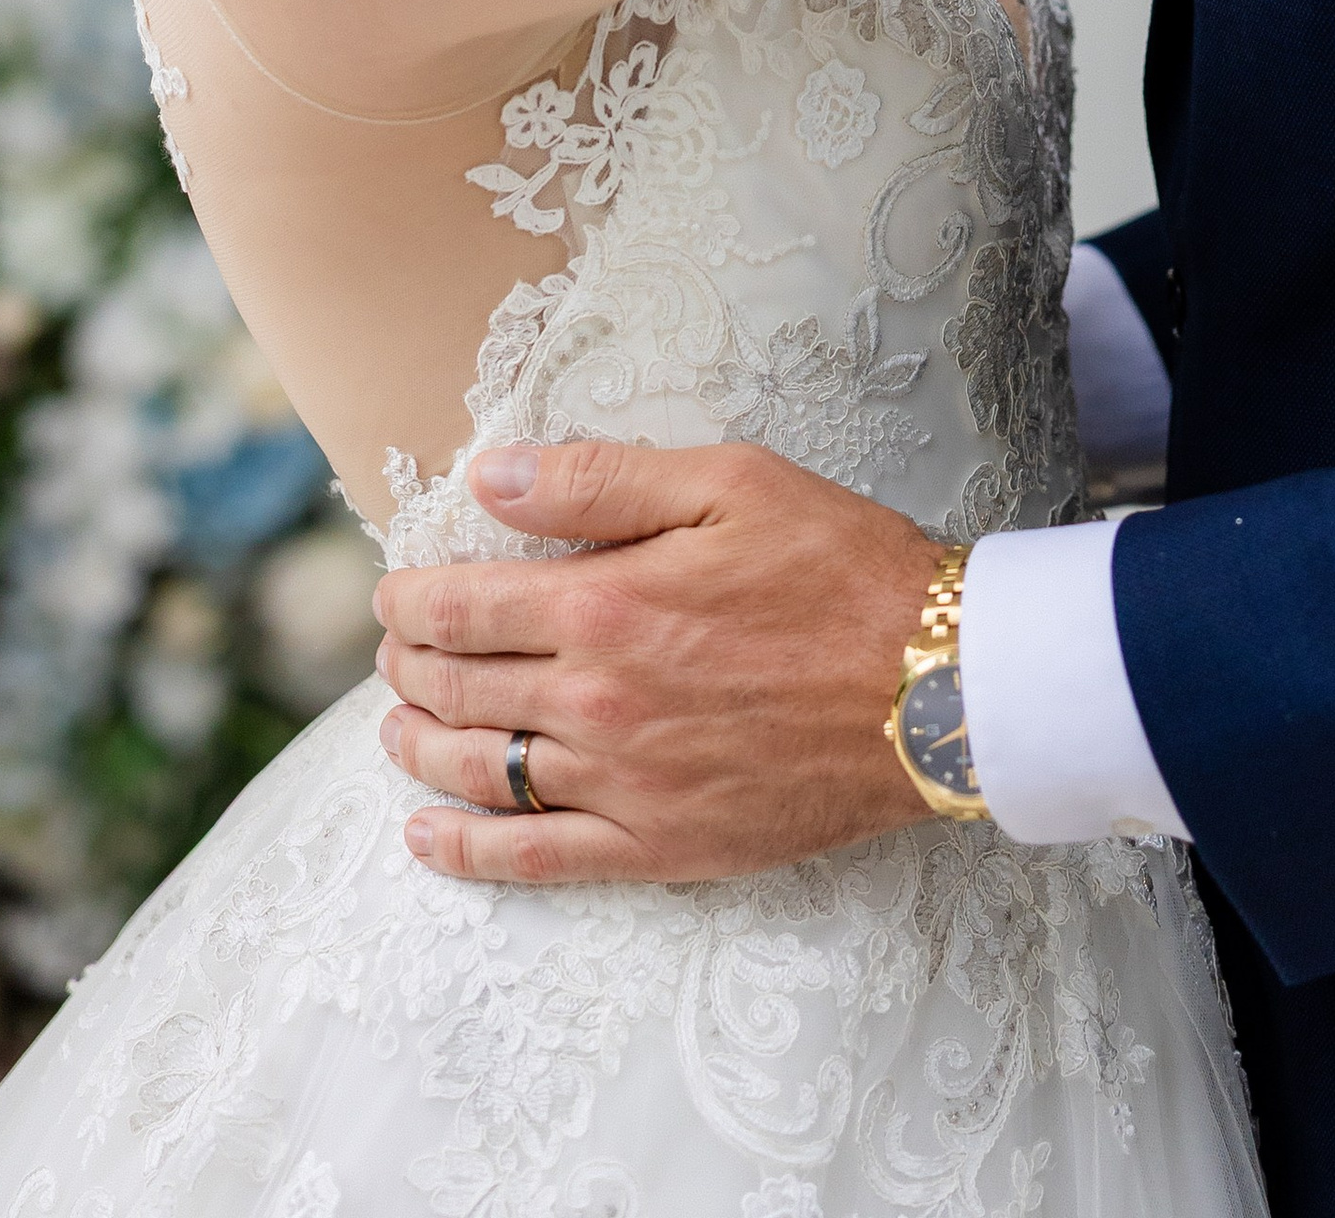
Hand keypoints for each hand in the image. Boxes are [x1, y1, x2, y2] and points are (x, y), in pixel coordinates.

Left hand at [371, 438, 943, 885]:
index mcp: (607, 604)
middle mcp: (597, 702)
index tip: (396, 590)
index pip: (463, 608)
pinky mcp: (658, 847)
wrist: (939, 685)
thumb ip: (602, 478)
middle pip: (458, 689)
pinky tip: (426, 838)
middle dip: (409, 665)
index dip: (411, 599)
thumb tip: (491, 475)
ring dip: (419, 746)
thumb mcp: (731, 483)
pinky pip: (535, 859)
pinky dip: (466, 854)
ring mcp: (623, 785)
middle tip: (396, 650)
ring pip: (480, 772)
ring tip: (396, 726)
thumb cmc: (843, 569)